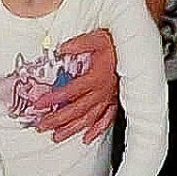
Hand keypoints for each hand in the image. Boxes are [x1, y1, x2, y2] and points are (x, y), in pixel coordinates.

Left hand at [32, 29, 120, 144]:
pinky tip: (87, 138)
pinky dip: (96, 130)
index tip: (38, 104)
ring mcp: (108, 98)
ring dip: (72, 128)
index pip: (69, 92)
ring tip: (58, 136)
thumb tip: (62, 48)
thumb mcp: (97, 38)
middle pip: (76, 109)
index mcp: (95, 78)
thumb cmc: (117, 44)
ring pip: (89, 118)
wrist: (137, 49)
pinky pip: (106, 119)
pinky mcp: (115, 101)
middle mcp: (101, 92)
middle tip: (42, 126)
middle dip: (57, 119)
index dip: (52, 99)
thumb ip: (79, 44)